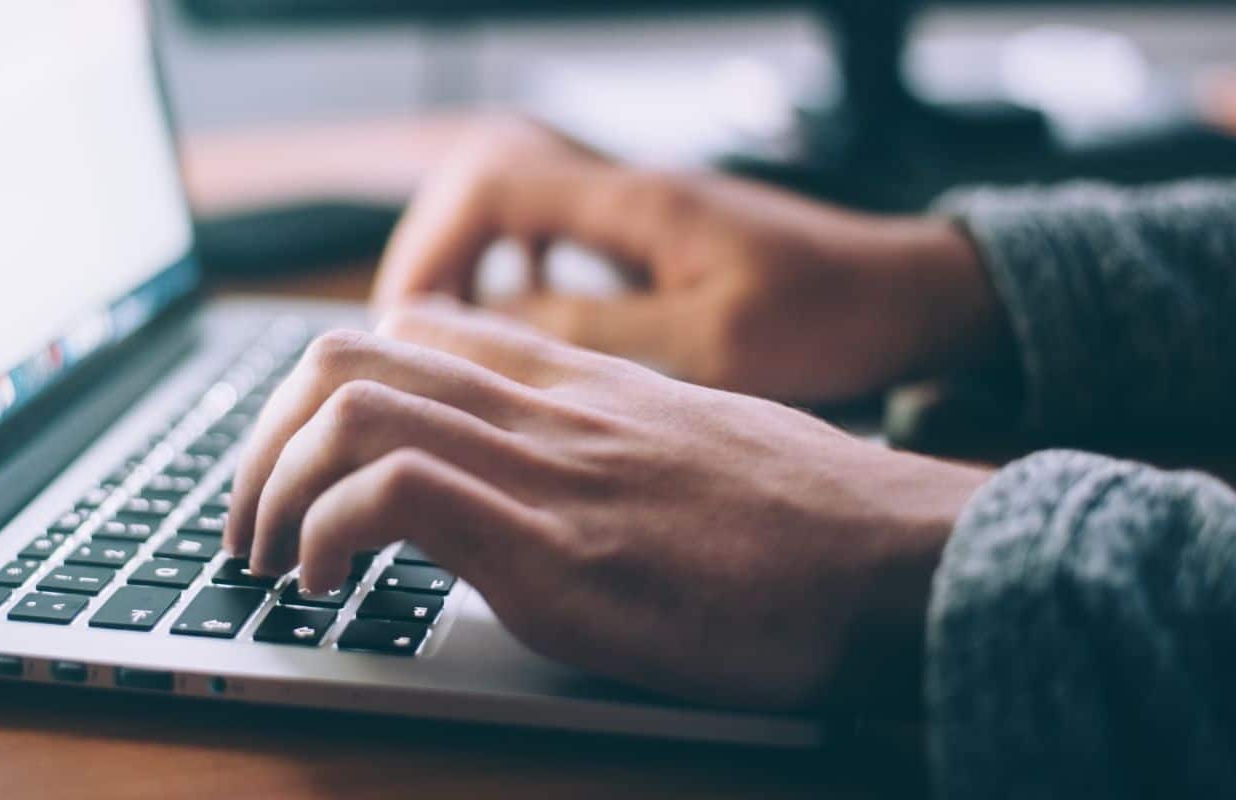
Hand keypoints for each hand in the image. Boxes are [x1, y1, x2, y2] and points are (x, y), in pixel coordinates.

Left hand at [226, 302, 992, 710]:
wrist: (903, 562)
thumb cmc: (812, 522)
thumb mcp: (694, 445)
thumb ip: (605, 439)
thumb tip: (545, 477)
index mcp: (578, 383)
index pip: (412, 330)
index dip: (325, 389)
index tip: (304, 461)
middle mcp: (548, 408)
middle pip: (348, 356)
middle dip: (264, 439)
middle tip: (251, 519)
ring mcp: (548, 472)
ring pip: (349, 408)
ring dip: (272, 486)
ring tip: (269, 559)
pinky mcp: (556, 552)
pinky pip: (394, 495)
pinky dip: (326, 534)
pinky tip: (327, 586)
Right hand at [372, 116, 1008, 404]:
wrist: (910, 296)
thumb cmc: (832, 318)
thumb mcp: (712, 344)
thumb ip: (595, 332)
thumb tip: (487, 329)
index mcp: (636, 204)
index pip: (490, 183)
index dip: (431, 248)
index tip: (408, 322)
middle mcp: (627, 193)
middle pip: (482, 186)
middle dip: (432, 256)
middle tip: (409, 340)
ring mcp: (638, 212)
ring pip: (512, 211)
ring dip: (467, 268)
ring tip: (444, 342)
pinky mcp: (652, 241)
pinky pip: (551, 239)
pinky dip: (513, 278)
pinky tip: (515, 331)